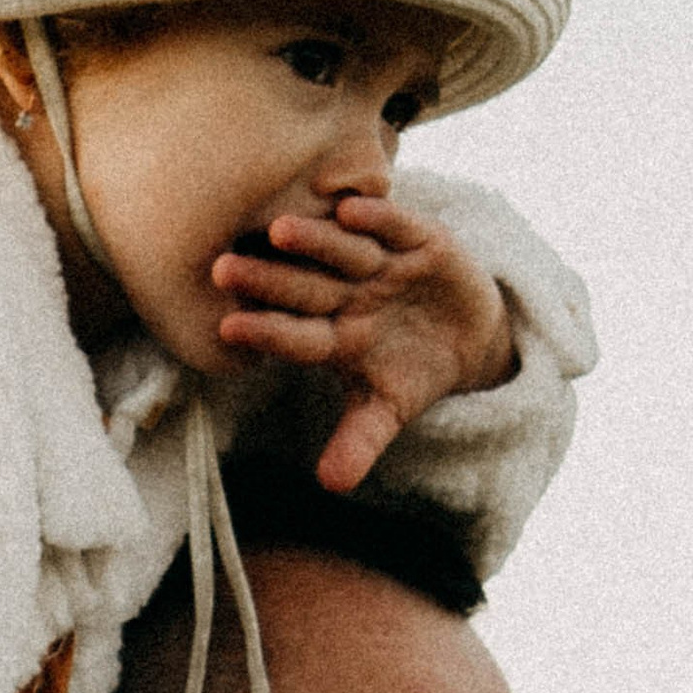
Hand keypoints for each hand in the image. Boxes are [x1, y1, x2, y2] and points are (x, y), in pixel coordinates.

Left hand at [209, 195, 518, 491]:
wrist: (469, 335)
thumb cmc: (413, 370)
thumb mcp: (389, 409)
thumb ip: (359, 442)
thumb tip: (332, 486)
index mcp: (332, 334)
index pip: (293, 334)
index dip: (265, 331)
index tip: (228, 329)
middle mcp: (347, 294)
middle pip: (303, 287)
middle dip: (268, 279)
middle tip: (223, 270)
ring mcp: (379, 265)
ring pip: (341, 251)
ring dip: (313, 240)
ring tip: (279, 231)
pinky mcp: (418, 240)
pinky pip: (393, 225)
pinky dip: (377, 217)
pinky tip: (350, 207)